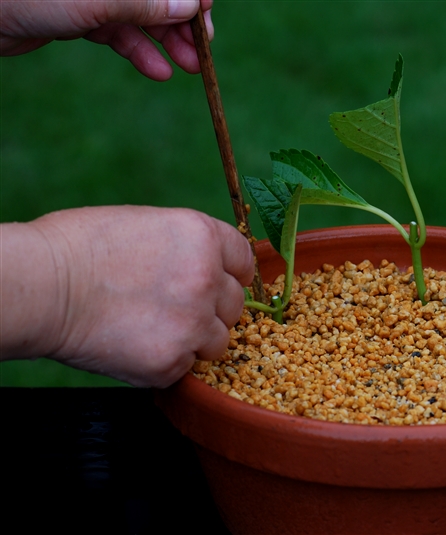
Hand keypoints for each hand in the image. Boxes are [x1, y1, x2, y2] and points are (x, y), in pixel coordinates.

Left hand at [0, 0, 212, 80]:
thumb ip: (144, 3)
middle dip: (183, 21)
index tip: (206, 12)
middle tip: (203, 50)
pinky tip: (159, 71)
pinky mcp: (81, 15)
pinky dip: (140, 52)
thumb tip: (192, 5)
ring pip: (142, 16)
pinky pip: (120, 33)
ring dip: (168, 42)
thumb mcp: (95, 1)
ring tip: (190, 67)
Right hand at [1, 206, 253, 387]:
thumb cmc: (81, 248)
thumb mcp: (148, 225)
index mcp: (203, 237)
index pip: (244, 261)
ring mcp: (193, 323)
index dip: (231, 274)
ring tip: (152, 328)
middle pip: (234, 304)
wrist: (42, 286)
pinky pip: (186, 368)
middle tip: (174, 309)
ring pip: (217, 341)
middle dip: (211, 309)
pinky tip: (134, 344)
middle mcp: (208, 278)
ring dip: (194, 340)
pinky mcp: (171, 361)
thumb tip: (209, 266)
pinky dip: (166, 362)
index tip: (220, 283)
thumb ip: (188, 247)